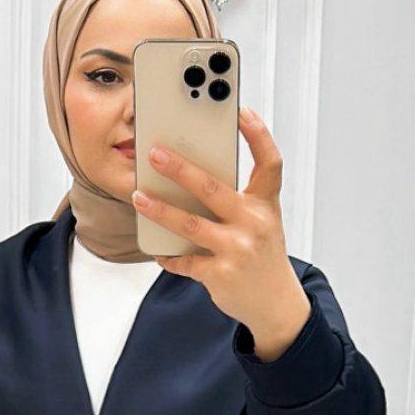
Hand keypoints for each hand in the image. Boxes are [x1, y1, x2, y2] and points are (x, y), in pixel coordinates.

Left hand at [131, 107, 311, 359]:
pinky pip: (185, 261)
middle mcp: (254, 224)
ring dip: (160, 210)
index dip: (258, 136)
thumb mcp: (261, 222)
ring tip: (138, 197)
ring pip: (190, 225)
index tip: (242, 112)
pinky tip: (157, 250)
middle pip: (213, 189)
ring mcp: (237, 250)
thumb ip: (237, 199)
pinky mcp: (221, 275)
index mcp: (266, 205)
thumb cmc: (262, 253)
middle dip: (180, 170)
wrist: (276, 303)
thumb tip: (191, 177)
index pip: (269, 163)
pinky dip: (168, 255)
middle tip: (155, 153)